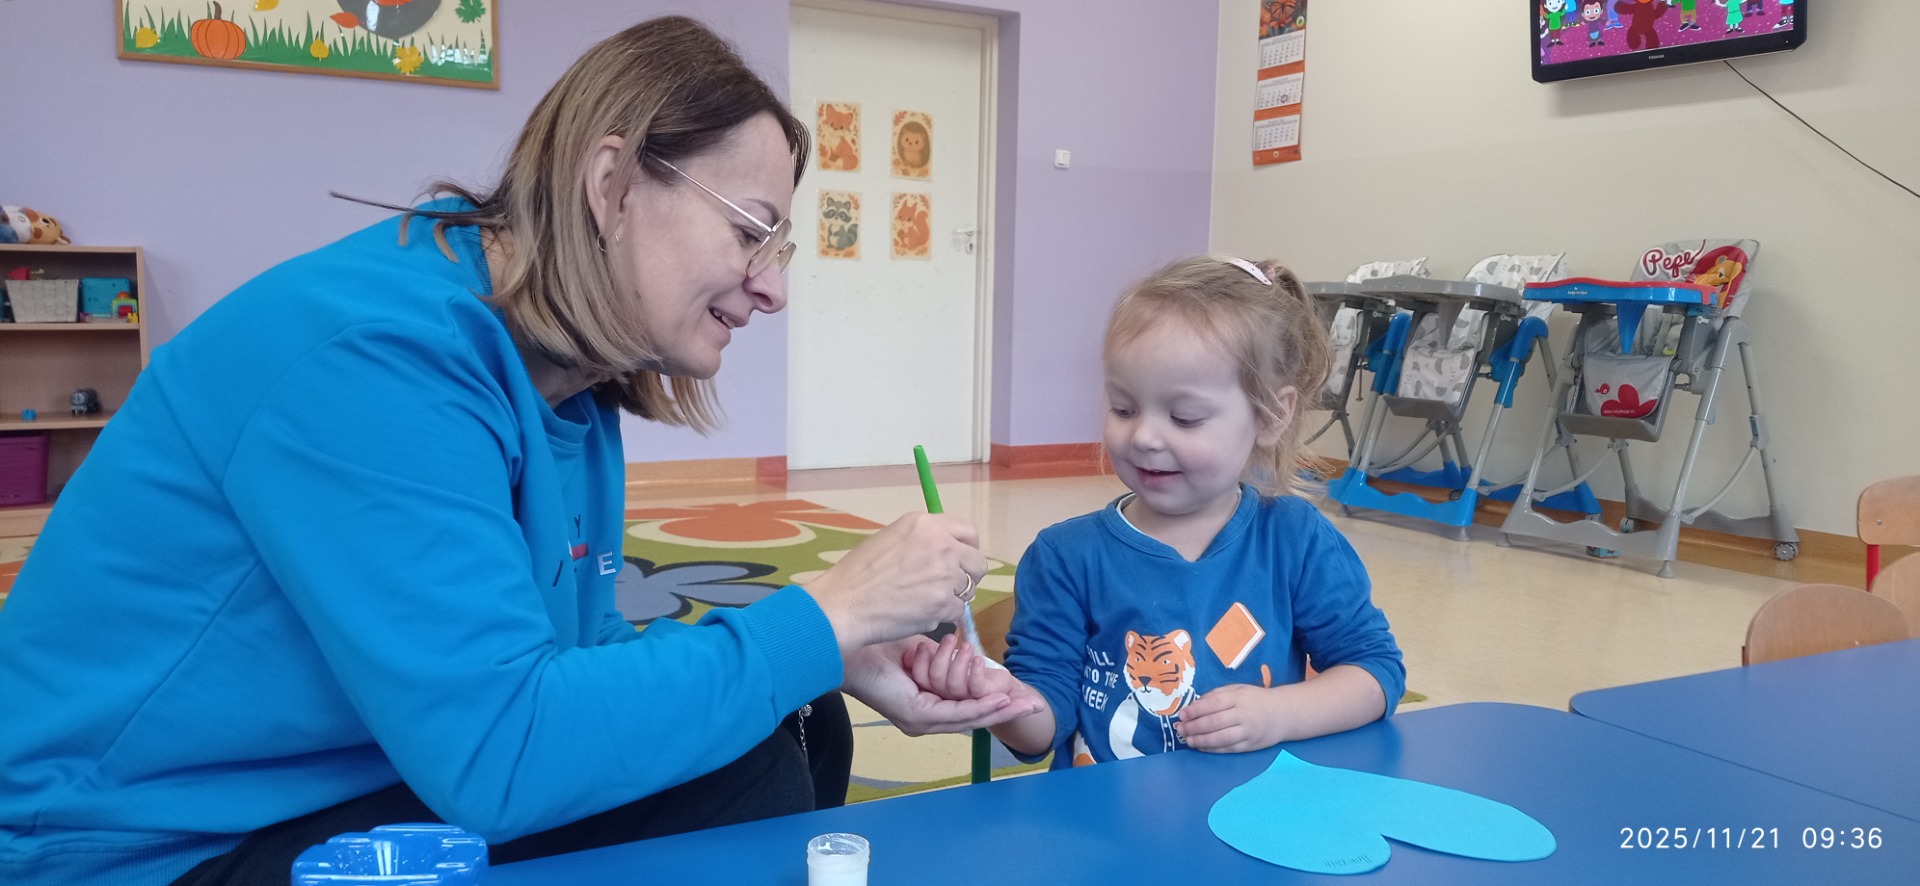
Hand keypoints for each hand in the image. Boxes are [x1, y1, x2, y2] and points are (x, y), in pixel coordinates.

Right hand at [805, 513, 987, 653]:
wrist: (844, 604)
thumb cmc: (858, 574)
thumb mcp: (891, 539)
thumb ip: (923, 540)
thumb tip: (946, 551)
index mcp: (925, 524)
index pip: (968, 531)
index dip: (968, 548)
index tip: (961, 560)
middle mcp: (941, 545)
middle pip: (977, 562)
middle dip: (967, 576)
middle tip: (947, 586)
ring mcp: (944, 575)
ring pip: (968, 590)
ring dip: (953, 597)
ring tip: (926, 600)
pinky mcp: (942, 603)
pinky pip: (957, 612)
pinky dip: (943, 615)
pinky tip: (919, 613)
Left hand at [842, 638, 1042, 735]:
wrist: (846, 639)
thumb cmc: (878, 639)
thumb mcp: (921, 647)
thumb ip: (941, 654)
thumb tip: (963, 647)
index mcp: (924, 700)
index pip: (967, 703)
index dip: (996, 700)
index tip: (1024, 694)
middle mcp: (923, 715)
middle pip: (974, 716)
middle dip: (1006, 710)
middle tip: (1035, 704)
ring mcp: (919, 718)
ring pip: (969, 717)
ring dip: (998, 709)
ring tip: (1024, 702)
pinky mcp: (914, 715)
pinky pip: (955, 713)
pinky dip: (980, 708)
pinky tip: (1000, 703)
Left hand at [1175, 683, 1290, 753]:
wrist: (1283, 714)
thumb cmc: (1256, 699)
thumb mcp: (1238, 689)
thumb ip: (1217, 694)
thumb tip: (1195, 705)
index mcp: (1239, 697)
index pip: (1214, 703)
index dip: (1196, 710)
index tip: (1182, 715)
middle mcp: (1244, 715)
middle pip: (1215, 722)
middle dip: (1195, 727)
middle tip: (1181, 729)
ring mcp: (1248, 732)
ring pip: (1221, 738)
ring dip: (1201, 740)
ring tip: (1188, 740)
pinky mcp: (1250, 745)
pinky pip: (1229, 748)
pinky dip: (1213, 749)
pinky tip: (1201, 747)